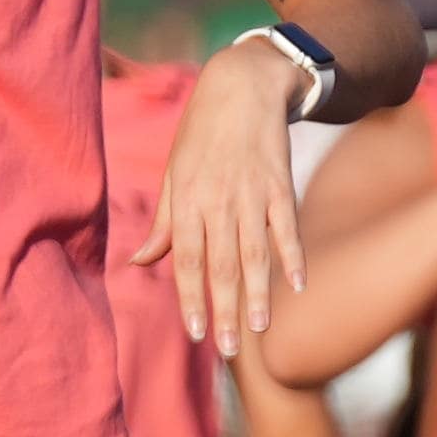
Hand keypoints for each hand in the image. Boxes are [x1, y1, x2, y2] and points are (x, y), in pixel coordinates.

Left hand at [151, 41, 309, 354]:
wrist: (242, 86)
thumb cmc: (200, 134)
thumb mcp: (173, 174)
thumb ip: (163, 223)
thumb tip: (137, 263)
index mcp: (187, 201)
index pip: (185, 260)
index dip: (190, 298)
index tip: (196, 333)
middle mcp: (218, 201)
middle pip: (221, 265)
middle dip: (224, 309)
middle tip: (226, 349)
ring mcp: (253, 194)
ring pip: (255, 253)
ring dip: (258, 292)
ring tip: (259, 328)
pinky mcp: (281, 185)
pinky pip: (287, 227)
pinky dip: (294, 256)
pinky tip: (298, 285)